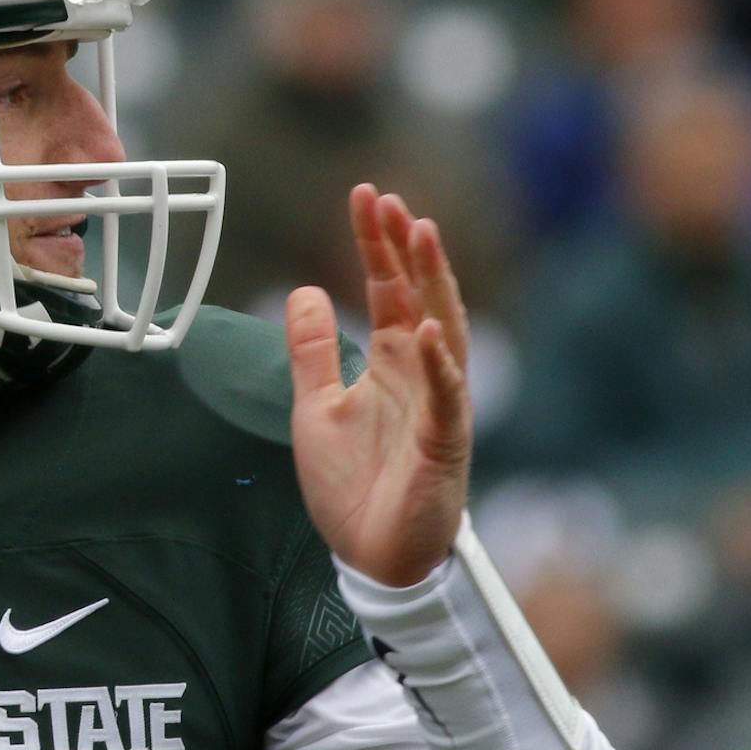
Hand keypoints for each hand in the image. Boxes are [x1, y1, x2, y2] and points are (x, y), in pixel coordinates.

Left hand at [284, 184, 471, 586]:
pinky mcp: (444, 445)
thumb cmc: (353, 483)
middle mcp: (421, 373)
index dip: (377, 244)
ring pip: (443, 332)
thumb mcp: (314, 405)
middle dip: (406, 248)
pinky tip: (427, 331)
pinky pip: (446, 399)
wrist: (371, 554)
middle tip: (391, 200)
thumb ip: (312, 350)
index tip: (365, 196)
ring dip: (433, 284)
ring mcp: (438, 406)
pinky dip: (438, 364)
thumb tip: (305, 291)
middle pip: (419, 296)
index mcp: (390, 361)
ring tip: (421, 236)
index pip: (388, 289)